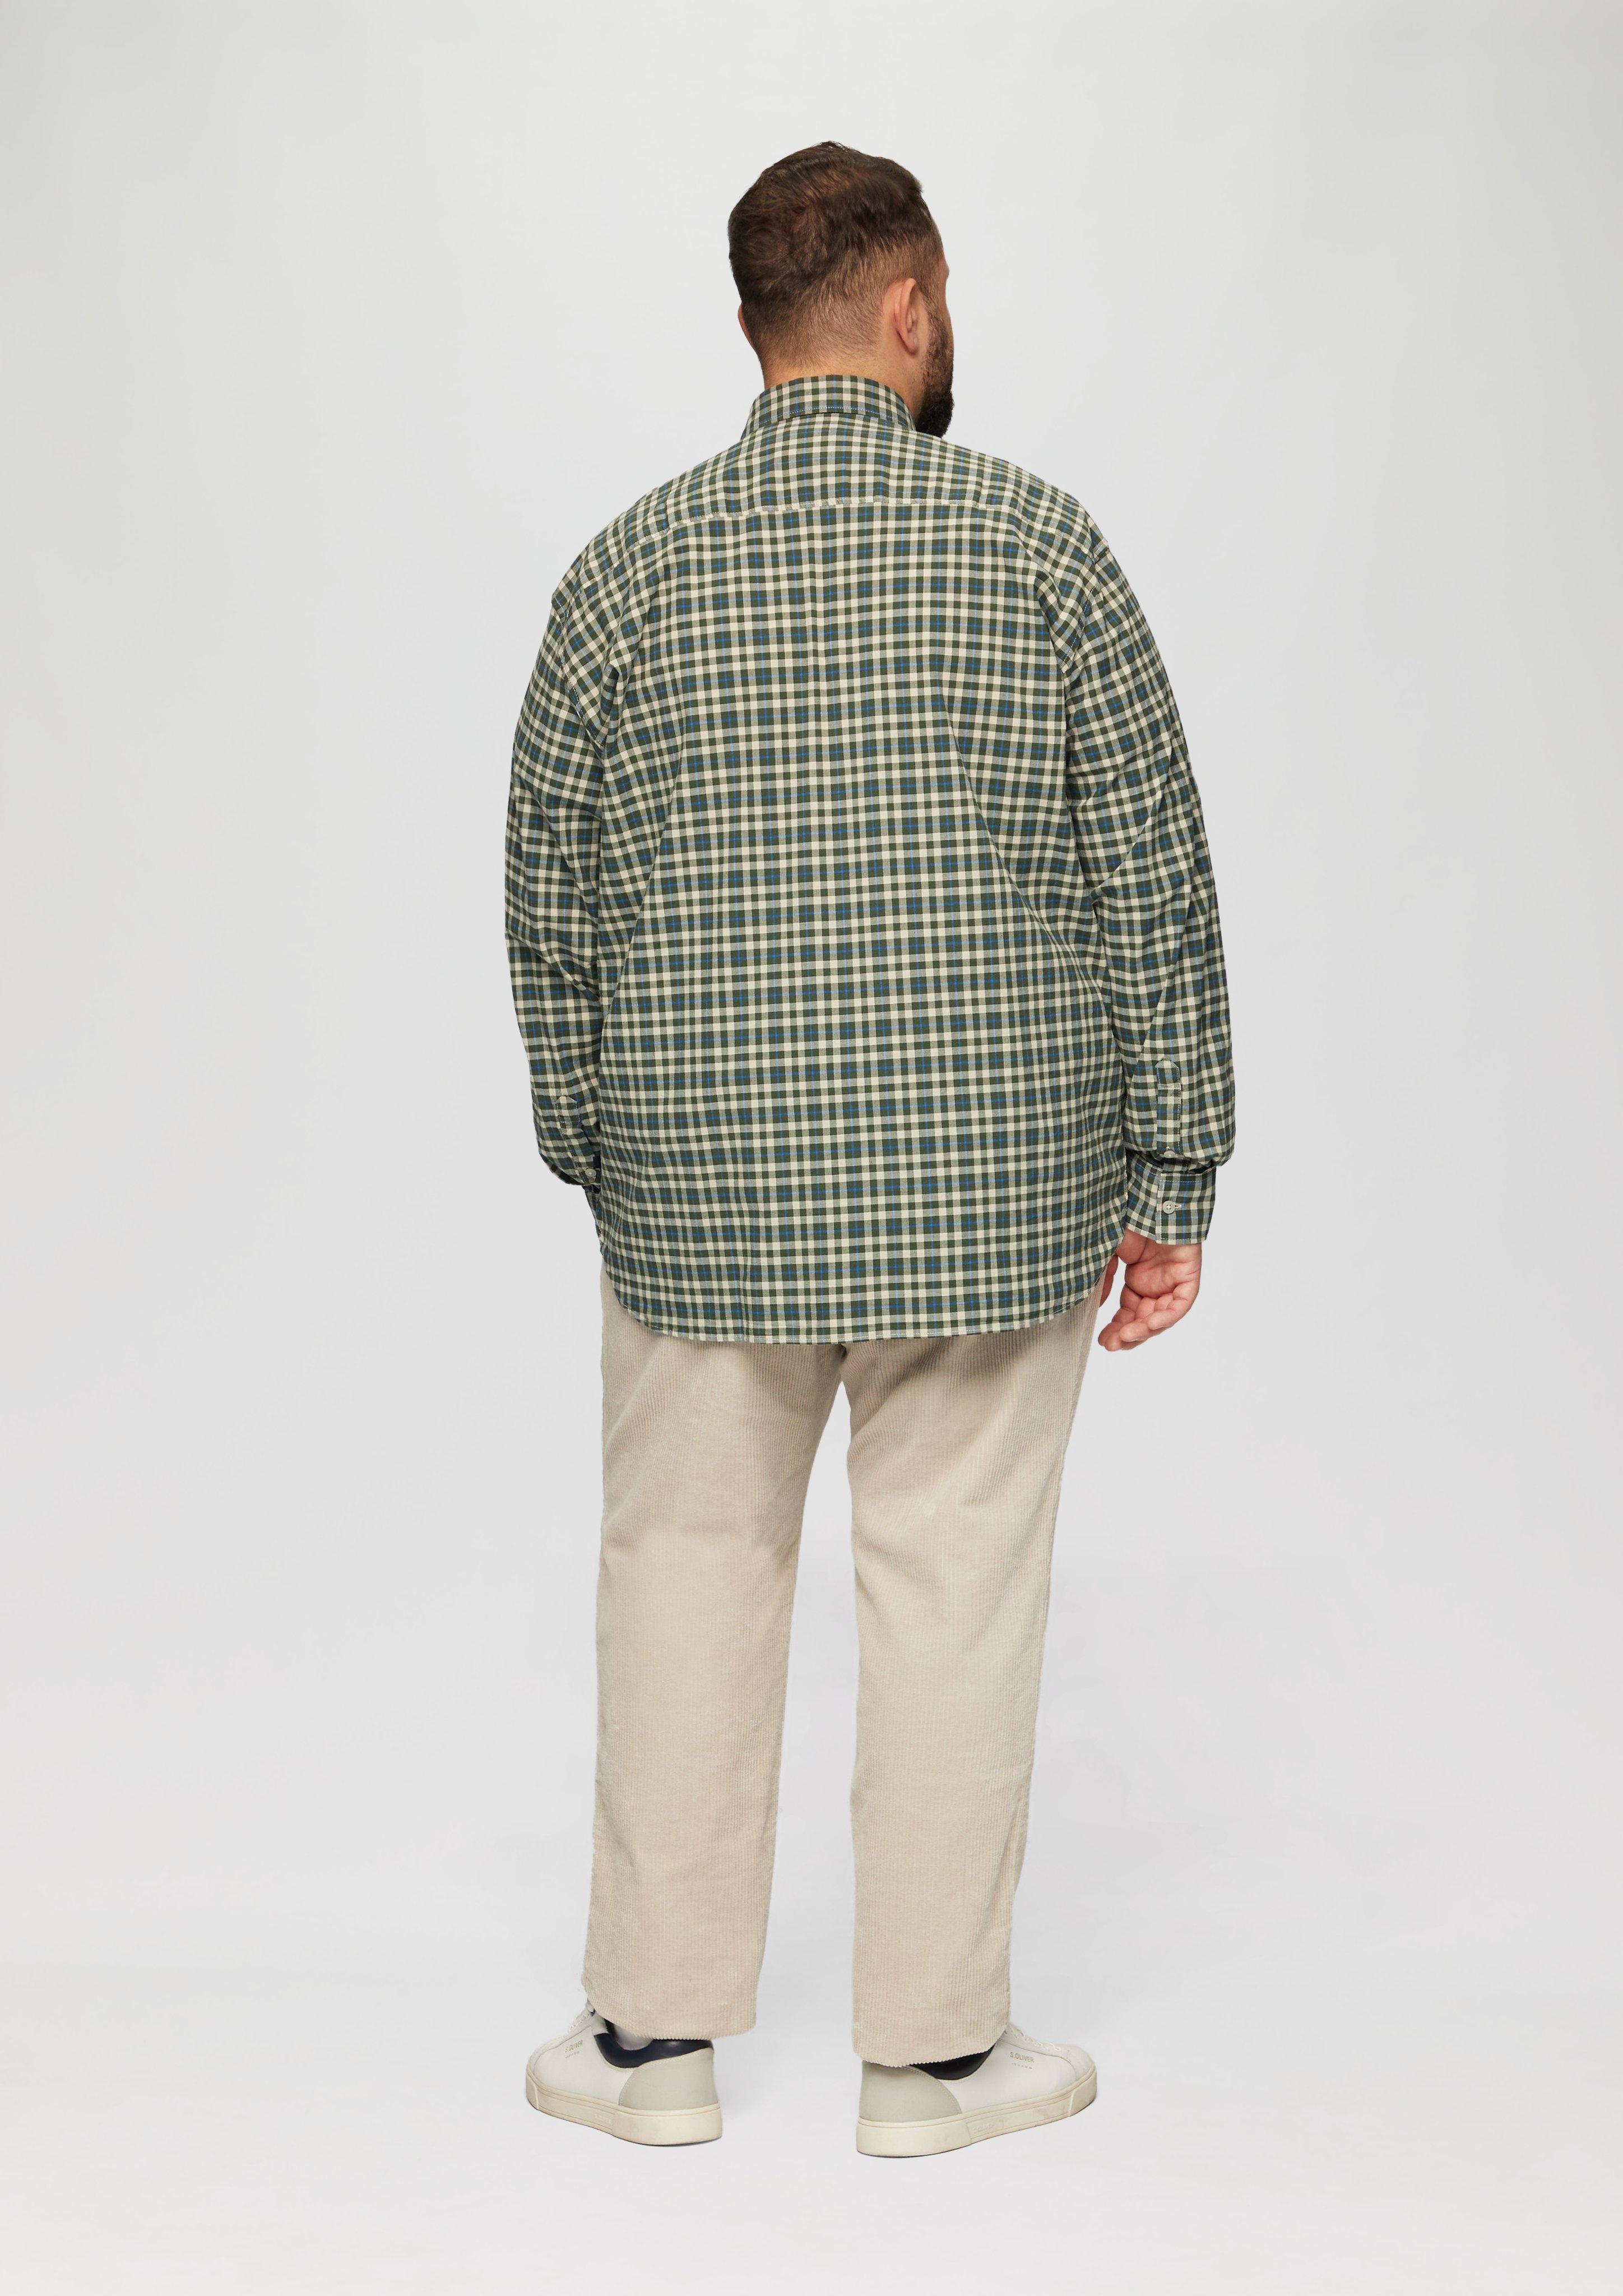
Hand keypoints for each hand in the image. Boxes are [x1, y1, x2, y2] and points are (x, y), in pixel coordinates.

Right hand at [1095, 1230, 1201, 1350]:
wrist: (1152, 1198)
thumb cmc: (1130, 1220)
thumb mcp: (1109, 1253)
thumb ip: (1105, 1280)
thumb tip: (1097, 1308)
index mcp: (1138, 1280)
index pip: (1128, 1312)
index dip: (1116, 1328)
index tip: (1102, 1341)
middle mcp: (1157, 1284)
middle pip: (1144, 1319)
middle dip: (1128, 1335)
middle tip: (1111, 1345)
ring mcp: (1173, 1281)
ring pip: (1161, 1316)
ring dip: (1144, 1330)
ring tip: (1126, 1337)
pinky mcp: (1189, 1277)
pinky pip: (1180, 1305)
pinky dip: (1165, 1317)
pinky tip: (1149, 1324)